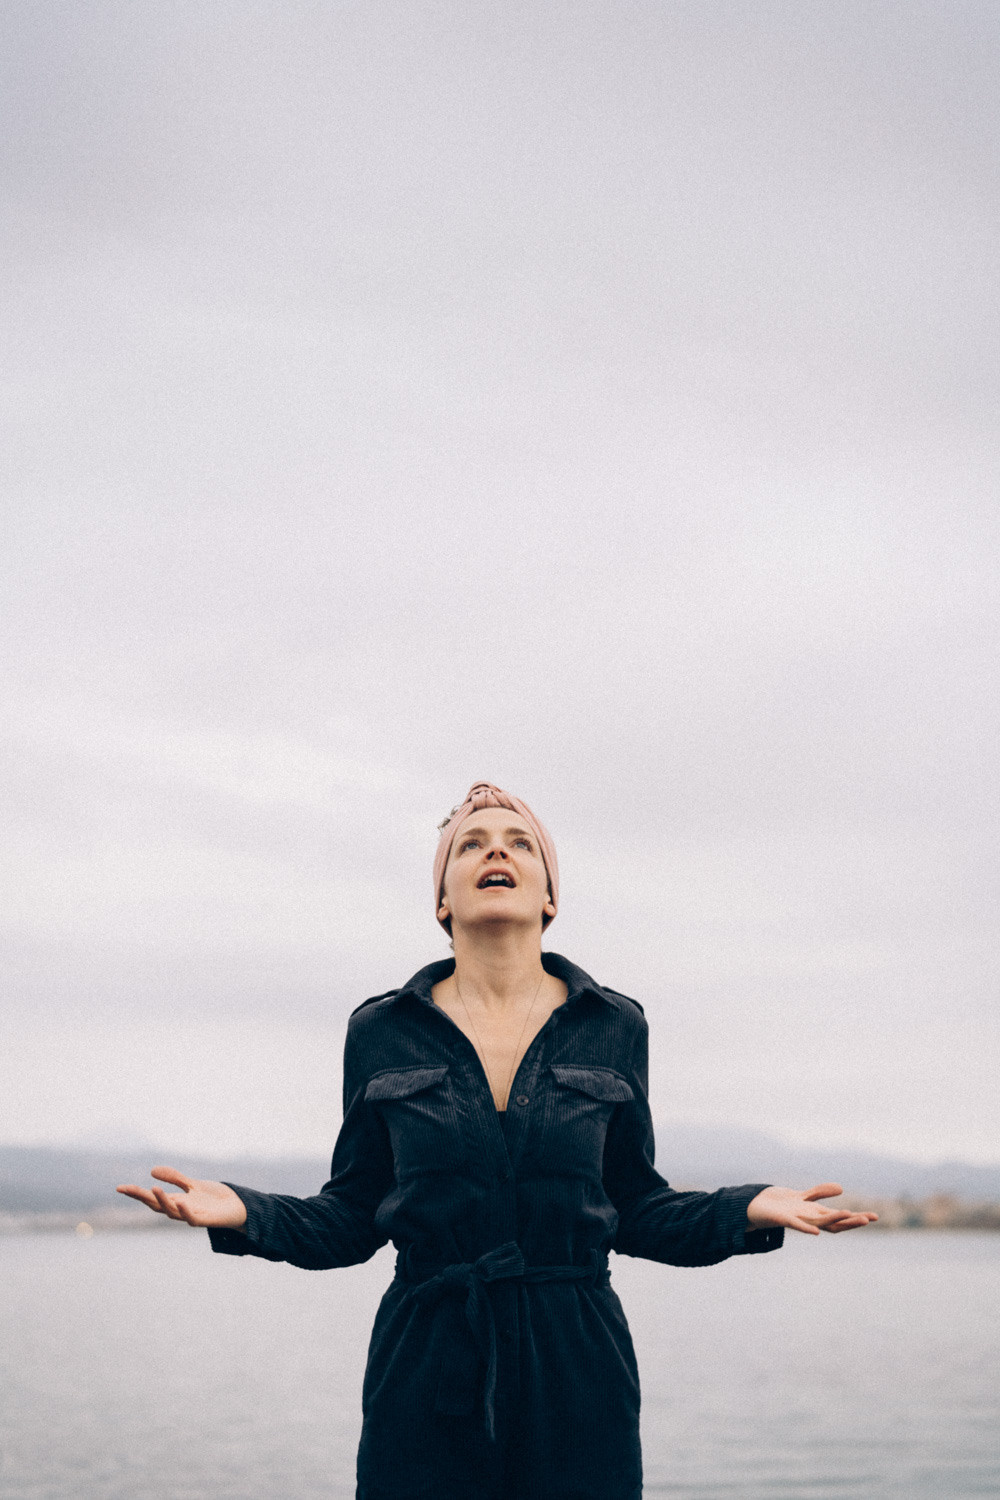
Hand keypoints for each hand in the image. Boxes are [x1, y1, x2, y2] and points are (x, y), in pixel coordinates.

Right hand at [116, 1166, 247, 1228]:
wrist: (237, 1207)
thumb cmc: (214, 1198)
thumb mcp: (192, 1184)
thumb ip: (175, 1178)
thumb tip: (152, 1170)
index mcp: (175, 1201)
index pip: (151, 1198)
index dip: (136, 1193)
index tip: (119, 1187)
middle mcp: (179, 1210)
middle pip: (156, 1205)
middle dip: (142, 1197)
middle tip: (127, 1188)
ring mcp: (191, 1216)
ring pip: (172, 1212)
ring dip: (162, 1201)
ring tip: (153, 1188)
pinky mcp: (205, 1221)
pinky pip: (193, 1219)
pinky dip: (186, 1212)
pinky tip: (181, 1203)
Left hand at [747, 1182, 878, 1235]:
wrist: (759, 1209)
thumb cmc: (783, 1206)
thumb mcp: (805, 1196)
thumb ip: (821, 1192)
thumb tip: (841, 1188)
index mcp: (817, 1216)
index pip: (841, 1219)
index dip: (857, 1218)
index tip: (874, 1217)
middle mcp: (811, 1221)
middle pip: (835, 1223)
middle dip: (852, 1221)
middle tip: (869, 1219)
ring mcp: (800, 1221)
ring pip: (820, 1222)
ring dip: (834, 1219)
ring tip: (848, 1213)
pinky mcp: (785, 1219)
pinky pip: (797, 1225)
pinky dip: (806, 1229)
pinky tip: (815, 1233)